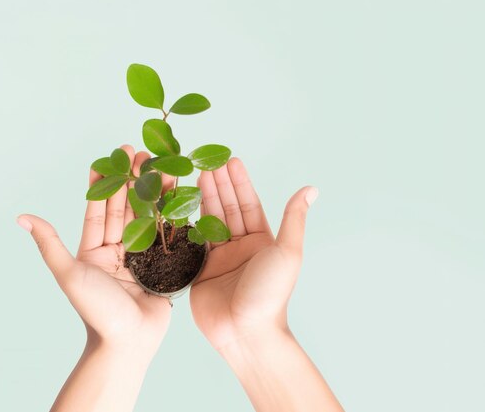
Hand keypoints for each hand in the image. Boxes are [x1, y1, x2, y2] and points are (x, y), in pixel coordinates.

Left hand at [17, 145, 171, 411]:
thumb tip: (22, 217)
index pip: (99, 209)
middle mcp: (117, 250)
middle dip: (133, 180)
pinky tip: (179, 194)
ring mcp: (141, 257)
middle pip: (125, 208)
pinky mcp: (162, 266)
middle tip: (142, 152)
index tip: (112, 157)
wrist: (127, 342)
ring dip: (154, 192)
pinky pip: (167, 236)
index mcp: (94, 250)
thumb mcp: (69, 273)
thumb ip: (49, 243)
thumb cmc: (95, 310)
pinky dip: (172, 215)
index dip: (106, 182)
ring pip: (147, 218)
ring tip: (163, 166)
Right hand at [190, 157, 315, 349]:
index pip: (248, 204)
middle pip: (227, 209)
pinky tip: (181, 205)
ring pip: (209, 221)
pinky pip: (193, 242)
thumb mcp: (287, 252)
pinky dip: (187, 223)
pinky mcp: (200, 270)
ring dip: (203, 198)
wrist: (245, 331)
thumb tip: (311, 188)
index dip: (239, 182)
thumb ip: (294, 218)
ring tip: (194, 175)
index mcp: (262, 242)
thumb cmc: (270, 293)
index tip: (230, 160)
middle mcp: (240, 247)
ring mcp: (219, 259)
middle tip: (206, 161)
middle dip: (218, 185)